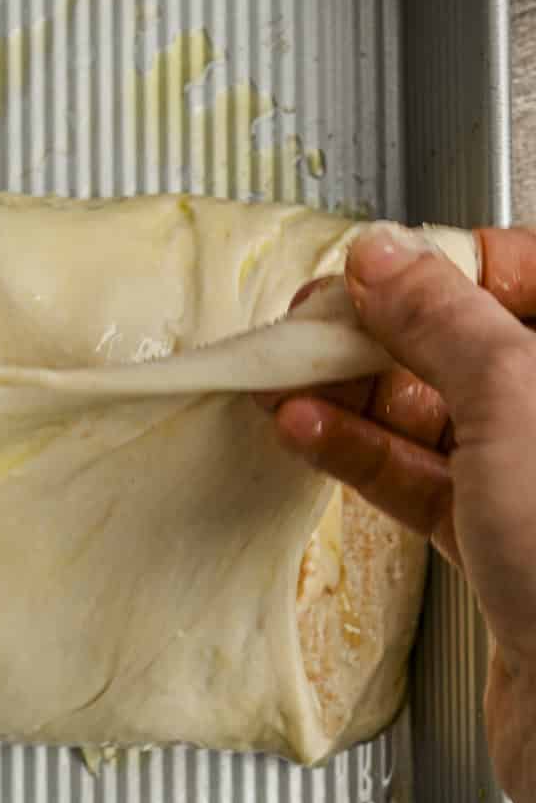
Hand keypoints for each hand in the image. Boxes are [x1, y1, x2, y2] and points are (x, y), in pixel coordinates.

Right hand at [265, 223, 535, 802]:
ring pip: (439, 411)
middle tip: (313, 327)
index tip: (373, 267)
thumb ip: (443, 317)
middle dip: (384, 331)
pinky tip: (311, 433)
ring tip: (290, 380)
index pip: (523, 271)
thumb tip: (388, 259)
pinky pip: (422, 476)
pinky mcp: (504, 543)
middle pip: (472, 341)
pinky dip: (362, 454)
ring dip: (356, 393)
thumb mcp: (510, 397)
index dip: (446, 262)